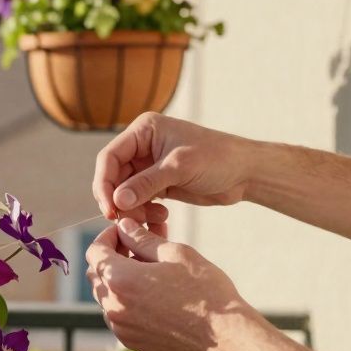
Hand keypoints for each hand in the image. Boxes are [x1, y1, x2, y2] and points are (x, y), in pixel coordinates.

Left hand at [85, 217, 254, 350]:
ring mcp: (120, 327)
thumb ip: (142, 239)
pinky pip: (117, 316)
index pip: (95, 252)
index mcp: (120, 280)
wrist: (225, 337)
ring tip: (148, 271)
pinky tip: (151, 294)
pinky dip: (126, 302)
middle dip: (111, 257)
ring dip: (118, 280)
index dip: (107, 236)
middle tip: (137, 248)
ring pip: (106, 296)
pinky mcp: (131, 342)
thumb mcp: (175, 254)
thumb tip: (125, 227)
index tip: (124, 231)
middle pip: (96, 275)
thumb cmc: (205, 292)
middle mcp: (113, 306)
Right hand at [92, 112, 257, 220]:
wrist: (245, 172)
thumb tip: (117, 200)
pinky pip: (138, 201)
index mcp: (144, 131)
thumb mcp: (179, 168)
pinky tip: (162, 217)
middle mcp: (142, 146)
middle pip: (113, 177)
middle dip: (119, 200)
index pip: (109, 158)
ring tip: (155, 218)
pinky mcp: (158, 184)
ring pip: (124, 192)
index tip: (110, 208)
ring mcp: (149, 166)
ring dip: (133, 209)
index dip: (104, 184)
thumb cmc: (218, 158)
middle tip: (126, 220)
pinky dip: (144, 212)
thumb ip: (146, 184)